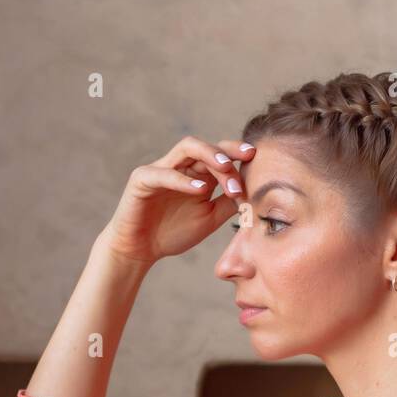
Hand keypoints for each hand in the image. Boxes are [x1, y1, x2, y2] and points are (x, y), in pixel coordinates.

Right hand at [99, 136, 255, 267]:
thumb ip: (228, 203)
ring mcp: (160, 169)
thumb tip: (254, 192)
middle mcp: (179, 166)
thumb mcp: (209, 218)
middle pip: (206, 146)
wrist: (140, 250)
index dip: (237, 153)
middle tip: (246, 160)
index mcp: (195, 173)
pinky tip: (200, 189)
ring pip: (187, 149)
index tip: (256, 157)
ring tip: (226, 168)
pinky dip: (184, 180)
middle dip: (227, 152)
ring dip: (209, 155)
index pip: (219, 154)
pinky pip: (164, 173)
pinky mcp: (142, 179)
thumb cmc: (172, 233)